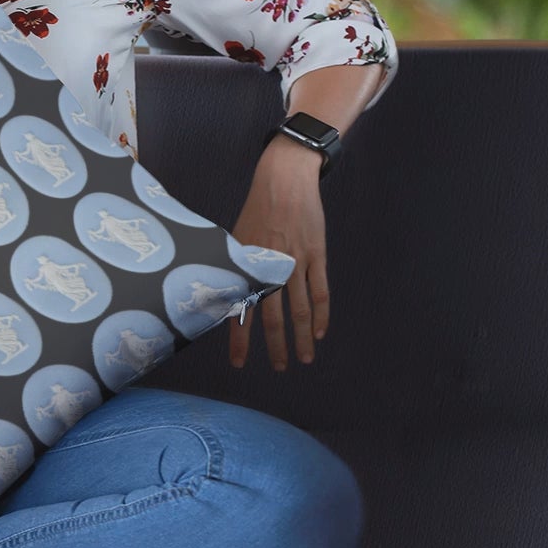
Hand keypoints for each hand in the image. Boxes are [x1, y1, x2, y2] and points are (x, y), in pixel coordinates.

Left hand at [227, 139, 328, 371]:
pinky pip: (320, 291)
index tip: (239, 364)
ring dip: (302, 337)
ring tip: (304, 358)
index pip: (241, 310)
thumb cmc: (257, 208)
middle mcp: (270, 267)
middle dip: (276, 346)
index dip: (240, 340)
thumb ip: (236, 267)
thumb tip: (226, 294)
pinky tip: (320, 331)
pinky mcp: (316, 254)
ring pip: (300, 309)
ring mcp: (295, 262)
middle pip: (273, 316)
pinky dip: (321, 314)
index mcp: (247, 264)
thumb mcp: (237, 237)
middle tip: (280, 368)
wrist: (284, 179)